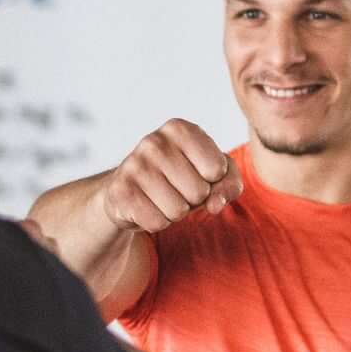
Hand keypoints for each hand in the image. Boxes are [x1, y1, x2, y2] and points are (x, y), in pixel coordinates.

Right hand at [103, 119, 239, 237]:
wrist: (130, 190)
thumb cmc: (180, 177)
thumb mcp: (213, 173)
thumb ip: (230, 184)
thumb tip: (215, 204)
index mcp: (179, 129)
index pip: (217, 169)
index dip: (211, 180)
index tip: (196, 173)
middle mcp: (154, 142)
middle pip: (199, 192)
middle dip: (193, 199)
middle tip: (176, 189)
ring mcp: (133, 166)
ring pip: (178, 210)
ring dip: (175, 212)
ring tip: (161, 198)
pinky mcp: (120, 192)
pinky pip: (157, 223)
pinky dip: (157, 222)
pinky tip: (147, 206)